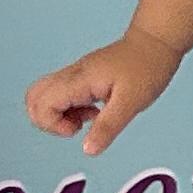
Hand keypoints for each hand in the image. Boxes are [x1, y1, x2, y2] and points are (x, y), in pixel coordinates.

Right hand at [24, 31, 183, 158]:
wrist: (158, 41)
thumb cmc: (148, 67)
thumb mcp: (132, 102)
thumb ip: (108, 127)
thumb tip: (87, 150)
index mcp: (80, 80)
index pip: (42, 103)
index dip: (53, 124)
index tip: (78, 129)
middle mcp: (73, 75)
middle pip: (34, 97)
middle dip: (47, 121)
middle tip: (77, 126)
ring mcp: (77, 74)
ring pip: (46, 95)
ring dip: (60, 115)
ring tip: (89, 118)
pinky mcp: (84, 76)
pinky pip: (62, 94)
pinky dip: (71, 109)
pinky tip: (95, 111)